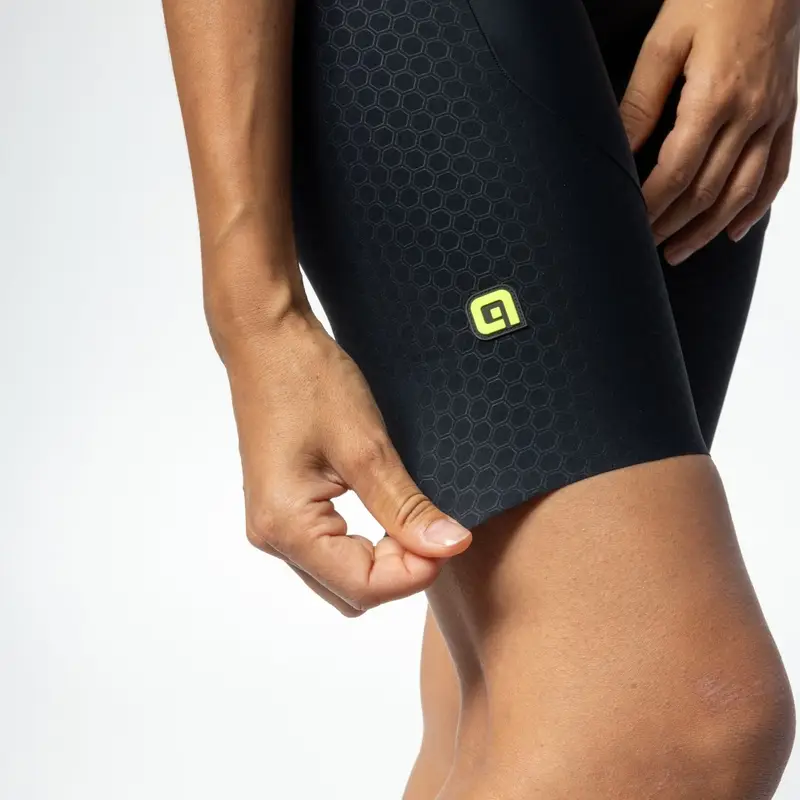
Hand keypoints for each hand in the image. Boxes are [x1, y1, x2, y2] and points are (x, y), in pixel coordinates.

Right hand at [221, 308, 471, 615]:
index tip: (449, 540)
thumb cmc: (308, 380)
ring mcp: (272, 525)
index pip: (363, 587)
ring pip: (339, 575)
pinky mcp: (282, 509)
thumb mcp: (366, 446)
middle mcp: (272, 537)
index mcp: (286, 526)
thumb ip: (406, 506)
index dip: (414, 573)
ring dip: (382, 559)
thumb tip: (449, 547)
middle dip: (399, 570)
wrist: (266, 340)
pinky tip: (384, 512)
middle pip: (350, 591)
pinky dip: (363, 544)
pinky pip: (327, 551)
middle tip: (431, 525)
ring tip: (409, 515)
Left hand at [620, 0, 798, 263]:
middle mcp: (750, 114)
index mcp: (715, 97)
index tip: (631, 225)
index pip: (677, 173)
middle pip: (708, 191)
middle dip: (673, 225)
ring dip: (708, 228)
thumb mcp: (664, 42)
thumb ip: (641, 102)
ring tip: (679, 250)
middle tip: (646, 246)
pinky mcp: (786, 112)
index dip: (652, 206)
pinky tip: (733, 230)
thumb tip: (618, 149)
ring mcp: (773, 116)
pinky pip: (777, 171)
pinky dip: (756, 207)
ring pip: (742, 192)